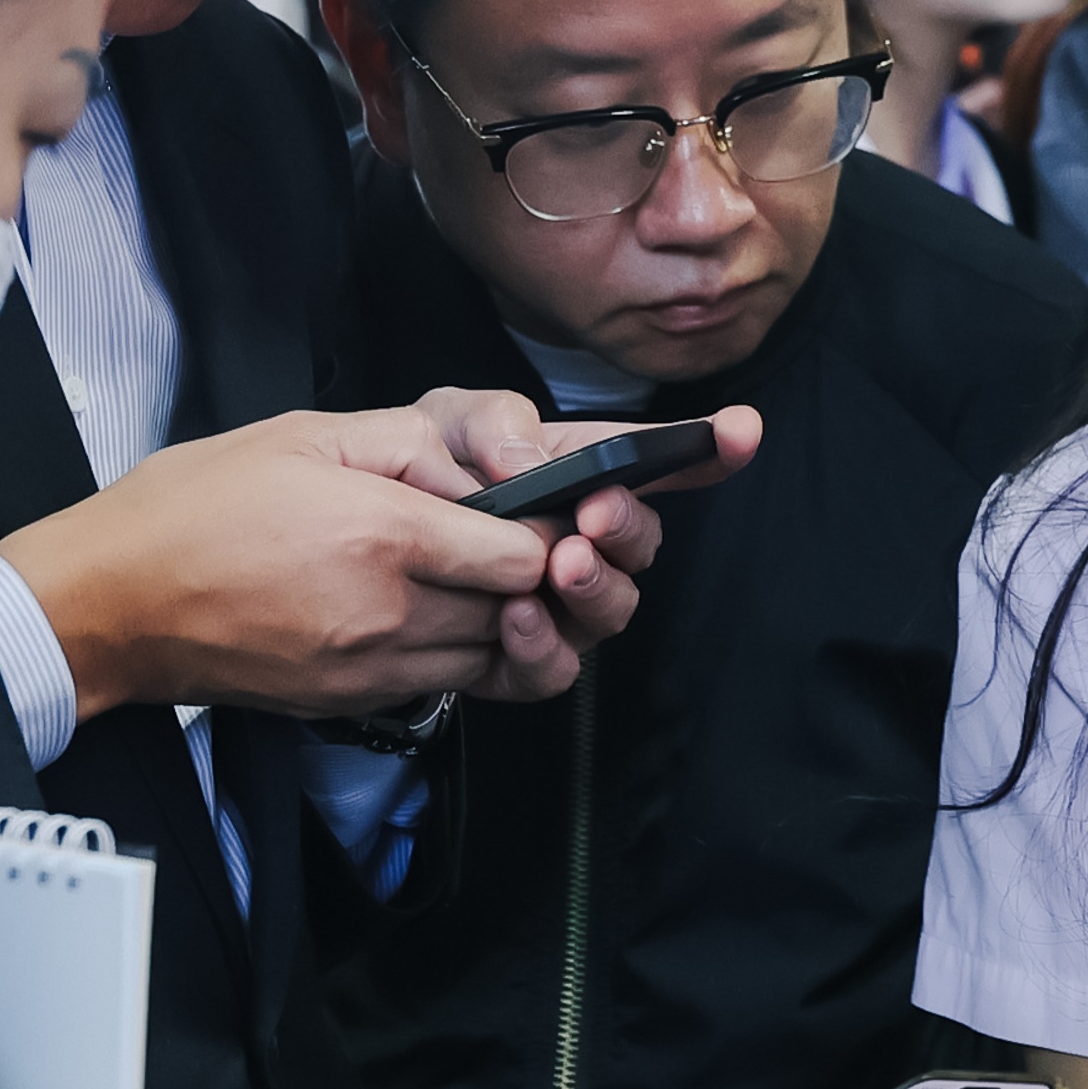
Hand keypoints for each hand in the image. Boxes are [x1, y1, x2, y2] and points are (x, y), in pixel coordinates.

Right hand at [1, 402, 744, 721]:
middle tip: (599, 535)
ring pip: (521, 658)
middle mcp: (395, 614)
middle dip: (592, 572)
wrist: (112, 604)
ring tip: (559, 569)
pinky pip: (470, 684)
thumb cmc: (198, 505)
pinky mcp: (367, 701)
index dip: (590, 520)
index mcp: (385, 536)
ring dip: (554, 617)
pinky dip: (507, 653)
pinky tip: (505, 614)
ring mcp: (381, 668)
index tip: (621, 498)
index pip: (534, 543)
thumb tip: (507, 464)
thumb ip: (420, 448)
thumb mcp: (313, 437)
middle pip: (544, 608)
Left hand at [404, 392, 761, 701]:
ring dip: (594, 587)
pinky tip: (516, 615)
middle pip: (641, 544)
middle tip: (593, 516)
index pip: (658, 463)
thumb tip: (533, 467)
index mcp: (574, 473)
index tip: (741, 432)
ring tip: (558, 565)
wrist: (346, 544)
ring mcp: (555, 604)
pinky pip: (554, 669)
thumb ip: (495, 423)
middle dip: (628, 528)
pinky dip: (542, 646)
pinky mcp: (517, 658)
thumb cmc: (408, 471)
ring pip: (611, 611)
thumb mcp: (445, 419)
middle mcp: (580, 541)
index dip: (709, 449)